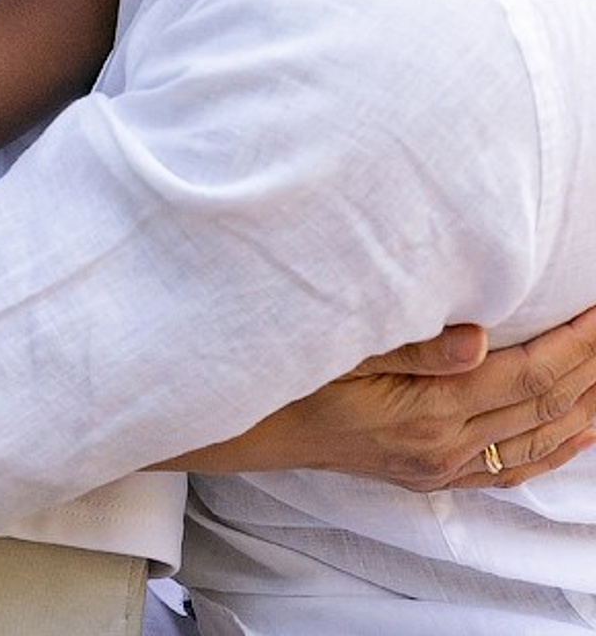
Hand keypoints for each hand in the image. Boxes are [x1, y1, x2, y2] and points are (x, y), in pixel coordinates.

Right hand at [176, 312, 595, 489]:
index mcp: (429, 412)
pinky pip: (514, 465)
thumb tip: (480, 340)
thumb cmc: (287, 375)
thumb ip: (409, 345)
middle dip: (590, 366)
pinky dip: (556, 446)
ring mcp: (442, 465)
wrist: (250, 426)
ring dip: (585, 403)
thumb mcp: (338, 347)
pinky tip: (579, 430)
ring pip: (539, 438)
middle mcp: (446, 447)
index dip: (573, 344)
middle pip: (545, 406)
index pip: (527, 376)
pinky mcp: (433, 471)